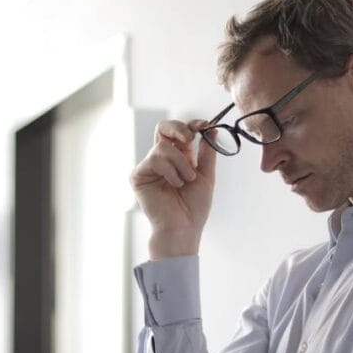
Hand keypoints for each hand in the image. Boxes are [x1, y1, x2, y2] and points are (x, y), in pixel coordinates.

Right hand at [130, 118, 216, 258]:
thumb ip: (207, 152)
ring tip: (186, 180)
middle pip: (163, 128)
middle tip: (190, 137)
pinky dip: (169, 171)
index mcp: (180, 157)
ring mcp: (150, 167)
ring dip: (180, 162)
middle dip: (178, 128)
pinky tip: (174, 185)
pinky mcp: (139, 175)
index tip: (205, 126)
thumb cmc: (194, 207)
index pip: (181, 132)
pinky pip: (154, 160)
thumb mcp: (206, 175)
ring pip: (163, 146)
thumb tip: (213, 129)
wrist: (183, 227)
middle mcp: (163, 159)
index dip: (192, 125)